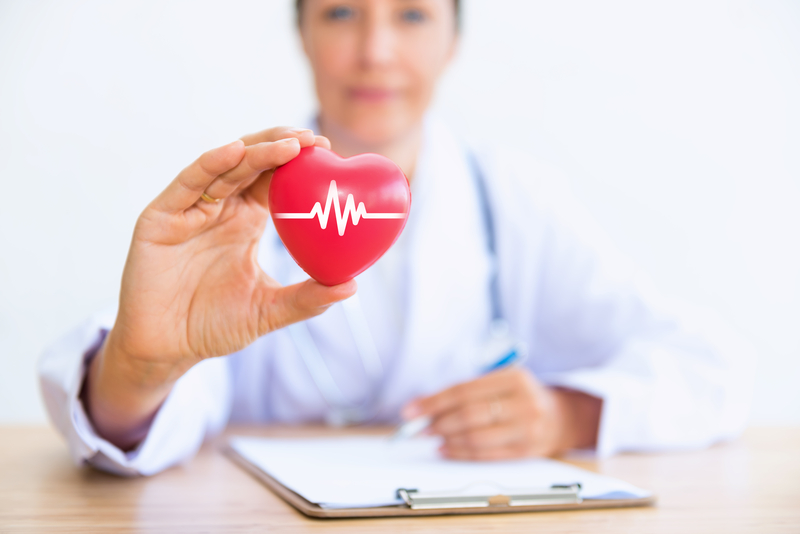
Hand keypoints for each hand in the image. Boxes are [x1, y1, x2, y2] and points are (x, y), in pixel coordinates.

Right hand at [85, 127, 356, 448]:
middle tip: (313, 139)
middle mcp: (218, 209)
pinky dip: (210, 164)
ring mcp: (189, 210)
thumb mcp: (268, 311)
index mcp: (245, 222)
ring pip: (224, 168)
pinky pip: (187, 184)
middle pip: (251, 164)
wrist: (166, 349)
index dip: (297, 163)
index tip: (327, 150)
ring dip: (255, 151)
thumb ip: (307, 299)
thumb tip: (352, 286)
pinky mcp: (161, 218)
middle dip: (281, 146)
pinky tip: (235, 151)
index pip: (274, 180)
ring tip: (288, 143)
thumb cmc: (214, 326)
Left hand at [401, 368, 601, 459]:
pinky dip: (461, 453)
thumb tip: (423, 406)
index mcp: (514, 377)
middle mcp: (524, 401)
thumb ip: (467, 391)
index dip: (433, 401)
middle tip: (417, 427)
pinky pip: (486, 454)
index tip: (411, 410)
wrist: (561, 417)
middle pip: (469, 414)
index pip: (464, 390)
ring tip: (431, 437)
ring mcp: (527, 428)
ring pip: (476, 436)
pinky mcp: (527, 450)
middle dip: (437, 422)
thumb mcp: (501, 381)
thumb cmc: (520, 396)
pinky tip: (446, 449)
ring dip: (447, 439)